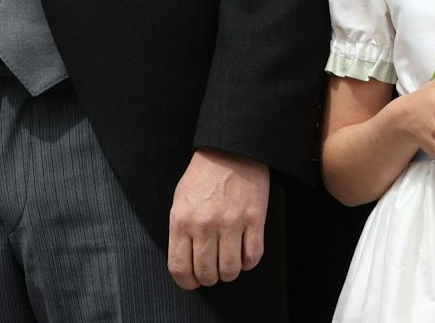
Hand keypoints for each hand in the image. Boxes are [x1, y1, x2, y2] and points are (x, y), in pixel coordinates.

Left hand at [167, 149, 267, 288]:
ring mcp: (231, 224)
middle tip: (212, 269)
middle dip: (209, 278)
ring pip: (231, 271)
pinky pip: (253, 258)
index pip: (180, 267)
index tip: (192, 282)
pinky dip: (248, 262)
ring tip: (228, 261)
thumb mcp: (180, 200)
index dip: (186, 282)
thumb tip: (186, 261)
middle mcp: (205, 225)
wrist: (231, 151)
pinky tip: (243, 252)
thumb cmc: (203, 176)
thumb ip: (181, 231)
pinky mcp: (254, 221)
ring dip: (230, 272)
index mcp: (182, 220)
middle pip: (207, 274)